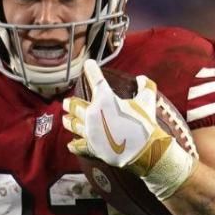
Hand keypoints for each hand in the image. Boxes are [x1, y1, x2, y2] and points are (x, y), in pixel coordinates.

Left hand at [61, 59, 197, 199]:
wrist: (144, 151)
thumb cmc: (145, 124)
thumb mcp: (148, 101)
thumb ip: (146, 87)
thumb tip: (141, 78)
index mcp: (105, 99)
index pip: (95, 78)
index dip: (91, 69)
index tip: (88, 64)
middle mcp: (93, 114)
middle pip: (74, 105)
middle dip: (70, 103)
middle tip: (67, 102)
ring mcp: (90, 131)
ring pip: (72, 124)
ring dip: (68, 120)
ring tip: (66, 118)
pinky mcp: (92, 147)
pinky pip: (78, 145)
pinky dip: (74, 144)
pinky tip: (71, 143)